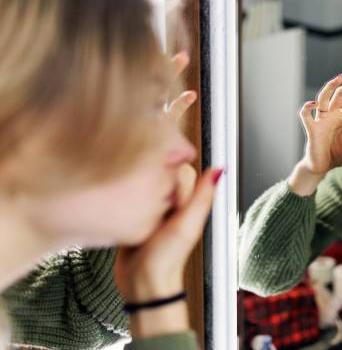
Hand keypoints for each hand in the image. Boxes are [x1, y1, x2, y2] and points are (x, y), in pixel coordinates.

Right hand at [112, 52, 221, 337]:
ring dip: (141, 126)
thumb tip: (218, 167)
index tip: (183, 85)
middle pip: (160, 141)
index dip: (179, 113)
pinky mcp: (130, 199)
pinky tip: (115, 133)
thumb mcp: (186, 226)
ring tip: (140, 101)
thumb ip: (200, 198)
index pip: (177, 143)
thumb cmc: (167, 259)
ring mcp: (146, 190)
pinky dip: (125, 150)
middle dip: (161, 108)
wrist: (143, 285)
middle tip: (164, 65)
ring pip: (142, 153)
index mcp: (184, 185)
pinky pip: (128, 169)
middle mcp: (166, 183)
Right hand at [297, 74, 341, 175]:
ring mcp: (320, 120)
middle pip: (341, 94)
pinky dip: (307, 107)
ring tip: (339, 78)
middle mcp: (331, 115)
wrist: (321, 166)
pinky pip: (305, 115)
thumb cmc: (337, 154)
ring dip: (329, 87)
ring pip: (323, 98)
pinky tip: (313, 104)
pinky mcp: (311, 128)